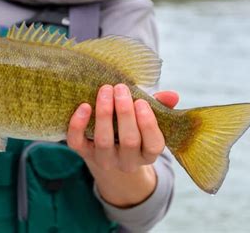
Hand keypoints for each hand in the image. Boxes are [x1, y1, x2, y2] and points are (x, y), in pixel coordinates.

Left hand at [67, 84, 177, 206]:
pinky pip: (77, 143)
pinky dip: (78, 125)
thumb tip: (172, 95)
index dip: (148, 124)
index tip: (141, 101)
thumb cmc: (131, 128)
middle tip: (120, 88)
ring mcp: (104, 160)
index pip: (154, 145)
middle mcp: (127, 162)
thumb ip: (160, 107)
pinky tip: (84, 106)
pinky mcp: (83, 154)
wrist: (106, 152)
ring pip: (104, 141)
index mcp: (147, 154)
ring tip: (105, 90)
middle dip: (125, 113)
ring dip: (104, 113)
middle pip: (129, 141)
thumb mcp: (146, 120)